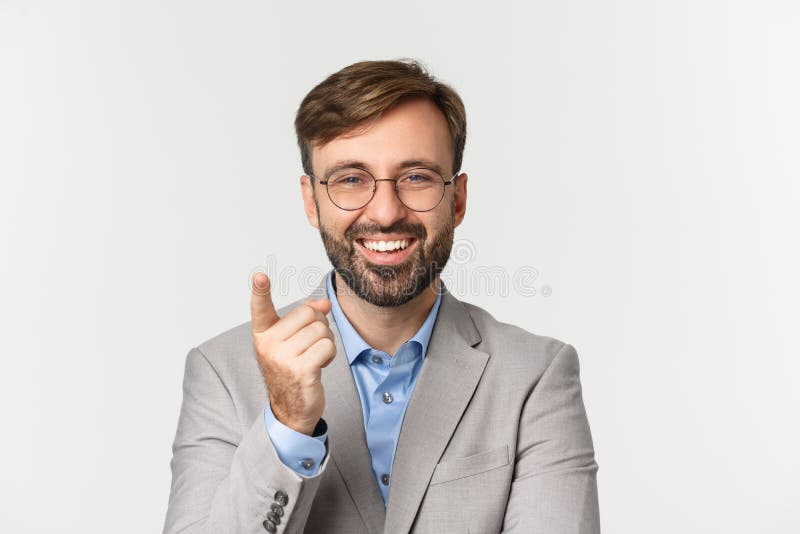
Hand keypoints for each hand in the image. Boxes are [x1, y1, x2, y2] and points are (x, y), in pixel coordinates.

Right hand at [250, 272, 334, 435]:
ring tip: (314, 356)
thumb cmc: (293, 369)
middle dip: (319, 325)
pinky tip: (320, 365)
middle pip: (309, 314)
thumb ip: (306, 318)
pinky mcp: (300, 370)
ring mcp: (283, 358)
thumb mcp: (294, 341)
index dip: (260, 291)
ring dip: (326, 342)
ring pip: (321, 330)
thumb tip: (324, 303)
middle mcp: (268, 344)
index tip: (259, 276)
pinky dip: (330, 354)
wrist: (291, 408)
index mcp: (263, 334)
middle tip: (310, 345)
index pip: (260, 308)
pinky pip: (328, 346)